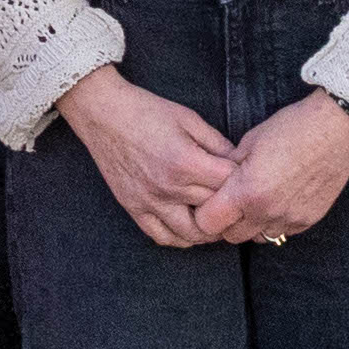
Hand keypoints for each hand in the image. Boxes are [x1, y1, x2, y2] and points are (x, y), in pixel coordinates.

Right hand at [57, 66, 239, 247]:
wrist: (101, 111)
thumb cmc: (145, 110)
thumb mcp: (188, 118)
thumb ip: (218, 143)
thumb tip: (241, 164)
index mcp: (186, 162)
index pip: (230, 185)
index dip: (244, 181)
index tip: (246, 177)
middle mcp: (169, 187)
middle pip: (215, 211)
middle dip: (231, 205)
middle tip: (236, 200)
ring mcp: (149, 201)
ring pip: (192, 234)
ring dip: (209, 230)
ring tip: (215, 218)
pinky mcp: (133, 207)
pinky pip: (161, 236)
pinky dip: (180, 238)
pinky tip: (189, 228)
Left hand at [192, 92, 348, 245]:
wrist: (335, 131)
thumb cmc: (290, 129)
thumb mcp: (248, 142)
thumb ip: (228, 167)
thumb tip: (216, 179)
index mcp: (247, 192)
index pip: (208, 222)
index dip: (203, 212)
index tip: (207, 200)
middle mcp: (268, 212)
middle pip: (231, 236)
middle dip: (225, 222)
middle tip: (228, 201)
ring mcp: (291, 219)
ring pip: (258, 237)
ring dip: (251, 224)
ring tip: (255, 200)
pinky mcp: (309, 221)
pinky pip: (283, 232)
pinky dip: (275, 222)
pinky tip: (278, 200)